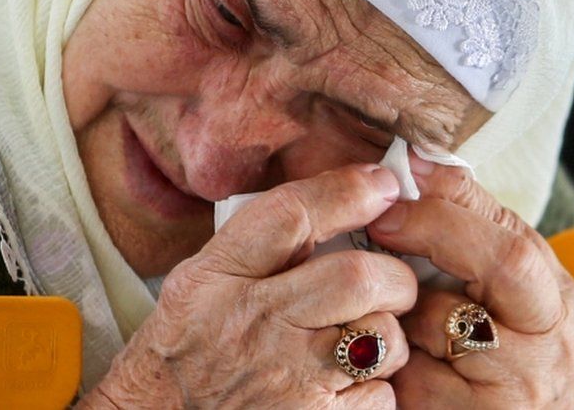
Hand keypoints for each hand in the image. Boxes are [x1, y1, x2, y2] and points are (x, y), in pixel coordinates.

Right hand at [79, 164, 416, 408]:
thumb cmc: (182, 349)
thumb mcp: (196, 281)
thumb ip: (254, 244)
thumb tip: (334, 203)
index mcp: (218, 277)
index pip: (291, 216)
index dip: (347, 192)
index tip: (380, 184)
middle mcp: (254, 323)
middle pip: (357, 277)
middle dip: (391, 275)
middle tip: (388, 282)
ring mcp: (288, 378)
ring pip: (383, 337)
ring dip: (386, 334)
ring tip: (360, 338)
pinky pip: (382, 393)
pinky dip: (376, 385)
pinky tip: (344, 381)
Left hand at [368, 156, 573, 409]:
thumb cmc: (478, 356)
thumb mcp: (482, 291)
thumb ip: (462, 234)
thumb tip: (418, 162)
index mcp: (561, 298)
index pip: (510, 229)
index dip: (449, 197)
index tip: (403, 171)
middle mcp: (556, 341)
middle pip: (506, 260)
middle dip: (435, 230)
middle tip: (382, 222)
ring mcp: (524, 385)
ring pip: (448, 318)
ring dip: (404, 307)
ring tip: (388, 307)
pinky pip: (414, 371)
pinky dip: (390, 359)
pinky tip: (388, 359)